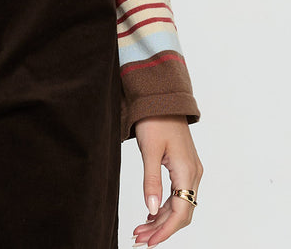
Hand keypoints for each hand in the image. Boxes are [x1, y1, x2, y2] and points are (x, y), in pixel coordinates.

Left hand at [132, 115, 202, 245]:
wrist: (162, 98)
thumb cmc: (155, 119)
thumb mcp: (149, 150)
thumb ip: (151, 181)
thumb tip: (150, 209)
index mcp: (187, 170)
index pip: (181, 211)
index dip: (166, 230)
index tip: (150, 241)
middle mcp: (193, 173)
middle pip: (181, 212)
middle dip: (162, 228)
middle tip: (140, 238)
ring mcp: (190, 170)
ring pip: (179, 204)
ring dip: (161, 219)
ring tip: (141, 229)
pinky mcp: (184, 167)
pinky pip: (177, 194)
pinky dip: (164, 206)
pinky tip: (150, 213)